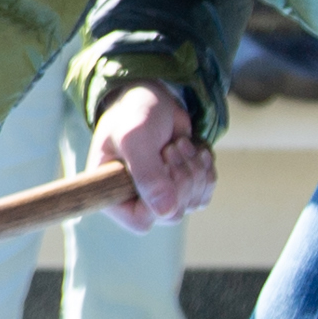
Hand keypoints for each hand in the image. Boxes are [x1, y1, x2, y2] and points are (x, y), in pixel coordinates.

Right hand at [95, 83, 212, 224]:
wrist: (153, 98)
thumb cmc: (133, 114)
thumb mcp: (135, 138)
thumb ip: (147, 173)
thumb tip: (166, 210)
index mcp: (112, 194)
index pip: (141, 220)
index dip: (159, 198)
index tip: (162, 162)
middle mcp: (135, 201)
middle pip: (173, 213)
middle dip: (181, 177)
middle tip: (172, 147)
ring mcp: (161, 197)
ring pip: (192, 203)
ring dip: (194, 169)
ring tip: (180, 144)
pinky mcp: (182, 189)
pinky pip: (204, 194)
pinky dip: (206, 170)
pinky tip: (195, 151)